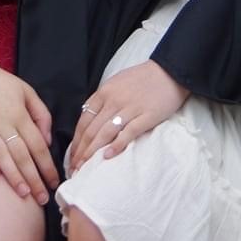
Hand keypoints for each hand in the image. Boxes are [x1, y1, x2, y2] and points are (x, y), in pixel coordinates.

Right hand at [0, 64, 57, 203]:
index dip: (47, 165)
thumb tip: (47, 139)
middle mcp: (3, 122)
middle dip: (34, 178)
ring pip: (1, 155)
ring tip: (24, 194)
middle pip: (22, 154)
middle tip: (42, 199)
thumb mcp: (25, 90)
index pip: (37, 145)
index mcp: (19, 113)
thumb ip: (40, 113)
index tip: (54, 183)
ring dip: (14, 176)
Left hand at [67, 62, 187, 171]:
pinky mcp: (146, 117)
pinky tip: (107, 157)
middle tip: (74, 169)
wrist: (170, 72)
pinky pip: (128, 133)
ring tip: (85, 168)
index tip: (71, 157)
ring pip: (105, 133)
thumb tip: (90, 119)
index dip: (76, 141)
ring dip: (92, 153)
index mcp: (104, 92)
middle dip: (80, 152)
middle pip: (91, 130)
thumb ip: (103, 100)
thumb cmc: (142, 79)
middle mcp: (114, 100)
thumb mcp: (116, 83)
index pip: (84, 120)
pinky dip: (116, 146)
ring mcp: (130, 108)